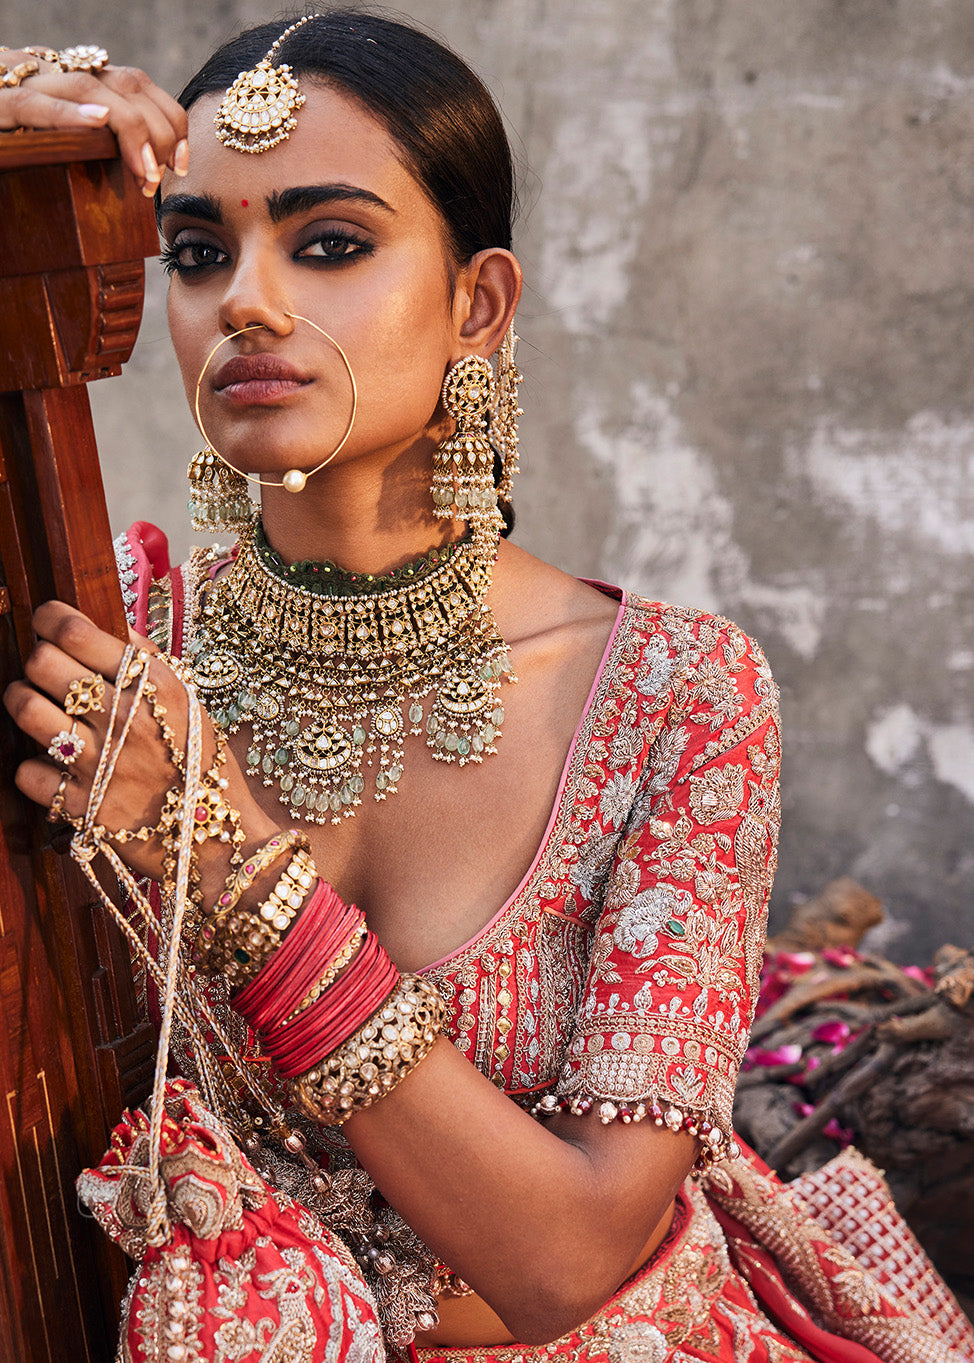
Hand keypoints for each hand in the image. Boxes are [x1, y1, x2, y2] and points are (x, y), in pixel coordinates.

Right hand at [0, 49, 187, 192]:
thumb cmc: (10, 147)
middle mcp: (52, 73)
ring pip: (87, 85)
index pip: (135, 84)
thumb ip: (95, 149)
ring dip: (127, 129)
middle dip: (156, 130)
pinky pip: (31, 103)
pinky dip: (66, 112)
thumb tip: (146, 178)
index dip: (169, 119)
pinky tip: (96, 123)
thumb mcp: (60, 146)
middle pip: (123, 82)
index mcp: (72, 82)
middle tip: (162, 177)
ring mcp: (23, 84)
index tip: (183, 164)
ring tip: (146, 170)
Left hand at [3, 601, 278, 896]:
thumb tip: (111, 626)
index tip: (46, 621)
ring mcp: (100, 763)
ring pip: (24, 709)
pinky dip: (35, 769)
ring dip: (24, 704)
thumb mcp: (190, 702)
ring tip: (39, 711)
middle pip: (41, 663)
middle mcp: (124, 718)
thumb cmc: (204, 766)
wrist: (220, 839)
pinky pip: (27, 772)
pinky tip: (55, 768)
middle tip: (48, 674)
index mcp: (153, 685)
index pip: (75, 631)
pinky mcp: (82, 806)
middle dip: (36, 662)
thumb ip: (149, 662)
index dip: (48, 618)